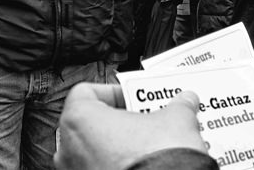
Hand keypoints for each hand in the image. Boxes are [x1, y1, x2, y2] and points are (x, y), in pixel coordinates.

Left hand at [54, 83, 205, 169]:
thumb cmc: (156, 163)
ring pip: (96, 152)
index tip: (136, 97)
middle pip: (92, 124)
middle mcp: (69, 150)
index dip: (115, 92)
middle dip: (122, 122)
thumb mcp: (176, 121)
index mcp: (79, 120)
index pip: (87, 92)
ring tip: (151, 148)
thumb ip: (178, 106)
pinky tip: (146, 168)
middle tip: (148, 122)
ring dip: (121, 148)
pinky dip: (119, 168)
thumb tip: (184, 103)